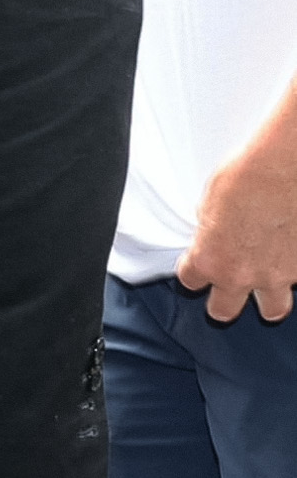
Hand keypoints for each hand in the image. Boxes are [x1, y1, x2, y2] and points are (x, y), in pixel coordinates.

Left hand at [178, 100, 296, 322]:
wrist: (286, 167)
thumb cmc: (247, 176)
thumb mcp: (209, 204)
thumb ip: (209, 230)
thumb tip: (213, 232)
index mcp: (210, 260)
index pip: (190, 281)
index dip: (194, 273)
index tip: (198, 268)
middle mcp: (241, 275)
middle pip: (224, 310)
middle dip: (224, 303)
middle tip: (228, 291)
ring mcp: (278, 276)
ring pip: (273, 309)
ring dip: (268, 300)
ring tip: (267, 284)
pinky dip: (295, 270)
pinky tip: (291, 256)